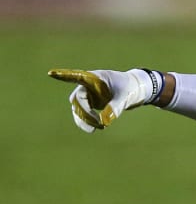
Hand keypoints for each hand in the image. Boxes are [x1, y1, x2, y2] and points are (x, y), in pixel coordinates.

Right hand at [48, 68, 162, 131]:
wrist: (134, 89)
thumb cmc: (129, 87)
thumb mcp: (125, 96)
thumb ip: (115, 107)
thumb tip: (104, 122)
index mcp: (94, 78)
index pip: (77, 76)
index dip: (64, 76)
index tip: (51, 73)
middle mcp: (87, 86)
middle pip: (77, 99)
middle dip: (84, 113)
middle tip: (98, 124)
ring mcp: (87, 95)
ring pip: (78, 109)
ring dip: (83, 120)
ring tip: (94, 130)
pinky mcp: (89, 104)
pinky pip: (82, 114)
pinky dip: (86, 121)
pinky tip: (94, 128)